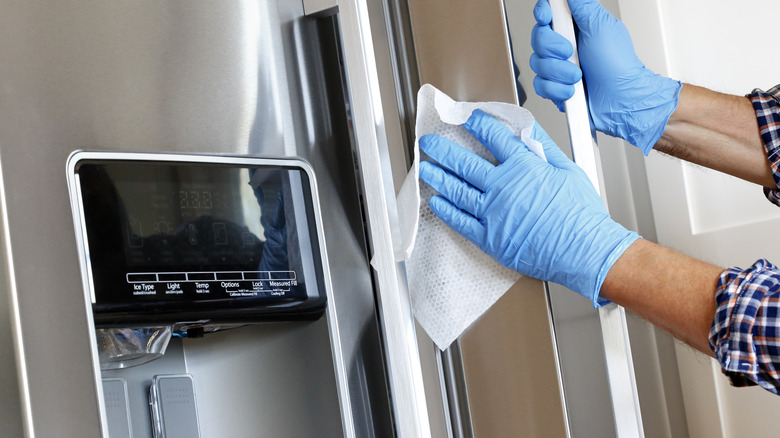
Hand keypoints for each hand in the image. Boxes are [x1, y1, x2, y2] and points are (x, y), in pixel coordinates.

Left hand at [419, 109, 638, 305]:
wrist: (585, 251)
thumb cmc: (581, 215)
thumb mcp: (569, 170)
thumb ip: (545, 147)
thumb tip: (530, 128)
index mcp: (523, 168)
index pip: (494, 138)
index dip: (478, 126)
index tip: (467, 120)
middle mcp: (503, 189)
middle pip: (465, 163)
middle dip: (443, 150)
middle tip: (429, 142)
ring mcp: (494, 214)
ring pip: (457, 191)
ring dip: (438, 177)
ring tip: (425, 168)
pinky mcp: (490, 239)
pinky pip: (461, 222)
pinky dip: (446, 211)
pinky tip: (436, 203)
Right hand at [530, 0, 681, 153]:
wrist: (620, 100)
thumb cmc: (618, 65)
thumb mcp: (602, 27)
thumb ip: (582, 5)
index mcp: (574, 28)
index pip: (547, 14)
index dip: (542, 13)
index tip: (547, 17)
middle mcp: (563, 46)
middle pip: (537, 38)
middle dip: (552, 47)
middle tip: (570, 51)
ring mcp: (557, 68)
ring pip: (537, 64)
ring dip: (559, 71)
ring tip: (578, 75)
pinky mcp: (554, 88)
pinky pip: (540, 85)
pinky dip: (557, 89)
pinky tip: (572, 89)